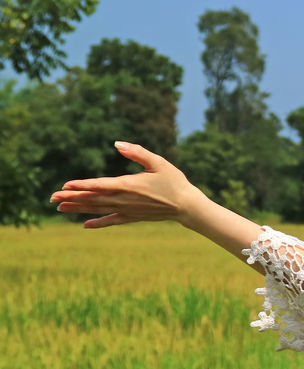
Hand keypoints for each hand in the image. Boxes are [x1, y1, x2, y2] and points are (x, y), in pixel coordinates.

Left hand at [49, 141, 206, 227]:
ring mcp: (127, 210)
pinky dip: (98, 223)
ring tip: (59, 208)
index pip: (99, 185)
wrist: (187, 206)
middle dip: (72, 198)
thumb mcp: (158, 162)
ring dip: (78, 208)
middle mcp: (124, 200)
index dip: (82, 185)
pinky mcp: (133, 217)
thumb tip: (117, 144)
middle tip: (52, 198)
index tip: (65, 186)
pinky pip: (112, 220)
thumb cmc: (174, 182)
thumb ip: (137, 152)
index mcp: (129, 185)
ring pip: (98, 209)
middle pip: (93, 198)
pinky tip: (85, 225)